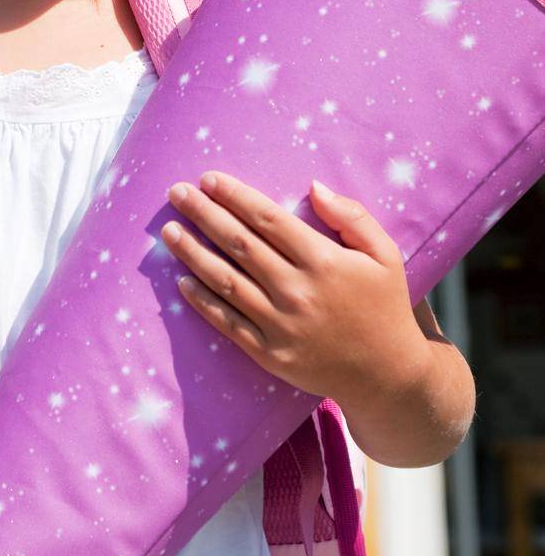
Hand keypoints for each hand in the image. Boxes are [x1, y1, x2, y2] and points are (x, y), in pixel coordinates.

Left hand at [159, 169, 422, 405]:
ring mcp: (280, 325)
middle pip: (239, 244)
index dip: (235, 196)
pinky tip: (182, 280)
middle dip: (203, 214)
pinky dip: (202, 301)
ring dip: (192, 253)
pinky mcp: (269, 354)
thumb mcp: (384, 255)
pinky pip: (227, 323)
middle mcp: (297, 291)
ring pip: (225, 281)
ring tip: (168, 231)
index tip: (209, 179)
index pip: (268, 220)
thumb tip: (313, 187)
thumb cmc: (384, 307)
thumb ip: (352, 216)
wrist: (387, 375)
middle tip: (176, 192)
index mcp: (323, 261)